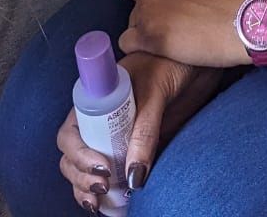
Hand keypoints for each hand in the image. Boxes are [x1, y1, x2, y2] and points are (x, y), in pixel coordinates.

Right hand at [57, 51, 220, 208]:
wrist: (196, 63)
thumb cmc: (170, 64)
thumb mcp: (156, 91)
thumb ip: (145, 130)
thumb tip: (134, 176)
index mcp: (95, 100)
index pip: (70, 133)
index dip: (77, 154)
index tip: (102, 167)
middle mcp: (99, 121)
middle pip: (72, 157)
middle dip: (80, 177)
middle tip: (104, 187)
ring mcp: (113, 139)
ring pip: (83, 171)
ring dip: (85, 190)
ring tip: (101, 202)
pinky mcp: (130, 152)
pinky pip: (106, 178)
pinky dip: (102, 196)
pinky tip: (109, 206)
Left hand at [121, 0, 263, 68]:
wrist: (242, 17)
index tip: (172, 1)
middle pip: (134, 6)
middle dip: (150, 12)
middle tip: (177, 17)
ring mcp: (146, 14)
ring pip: (133, 25)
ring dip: (148, 31)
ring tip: (177, 33)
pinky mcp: (150, 40)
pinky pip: (129, 44)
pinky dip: (142, 47)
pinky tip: (164, 46)